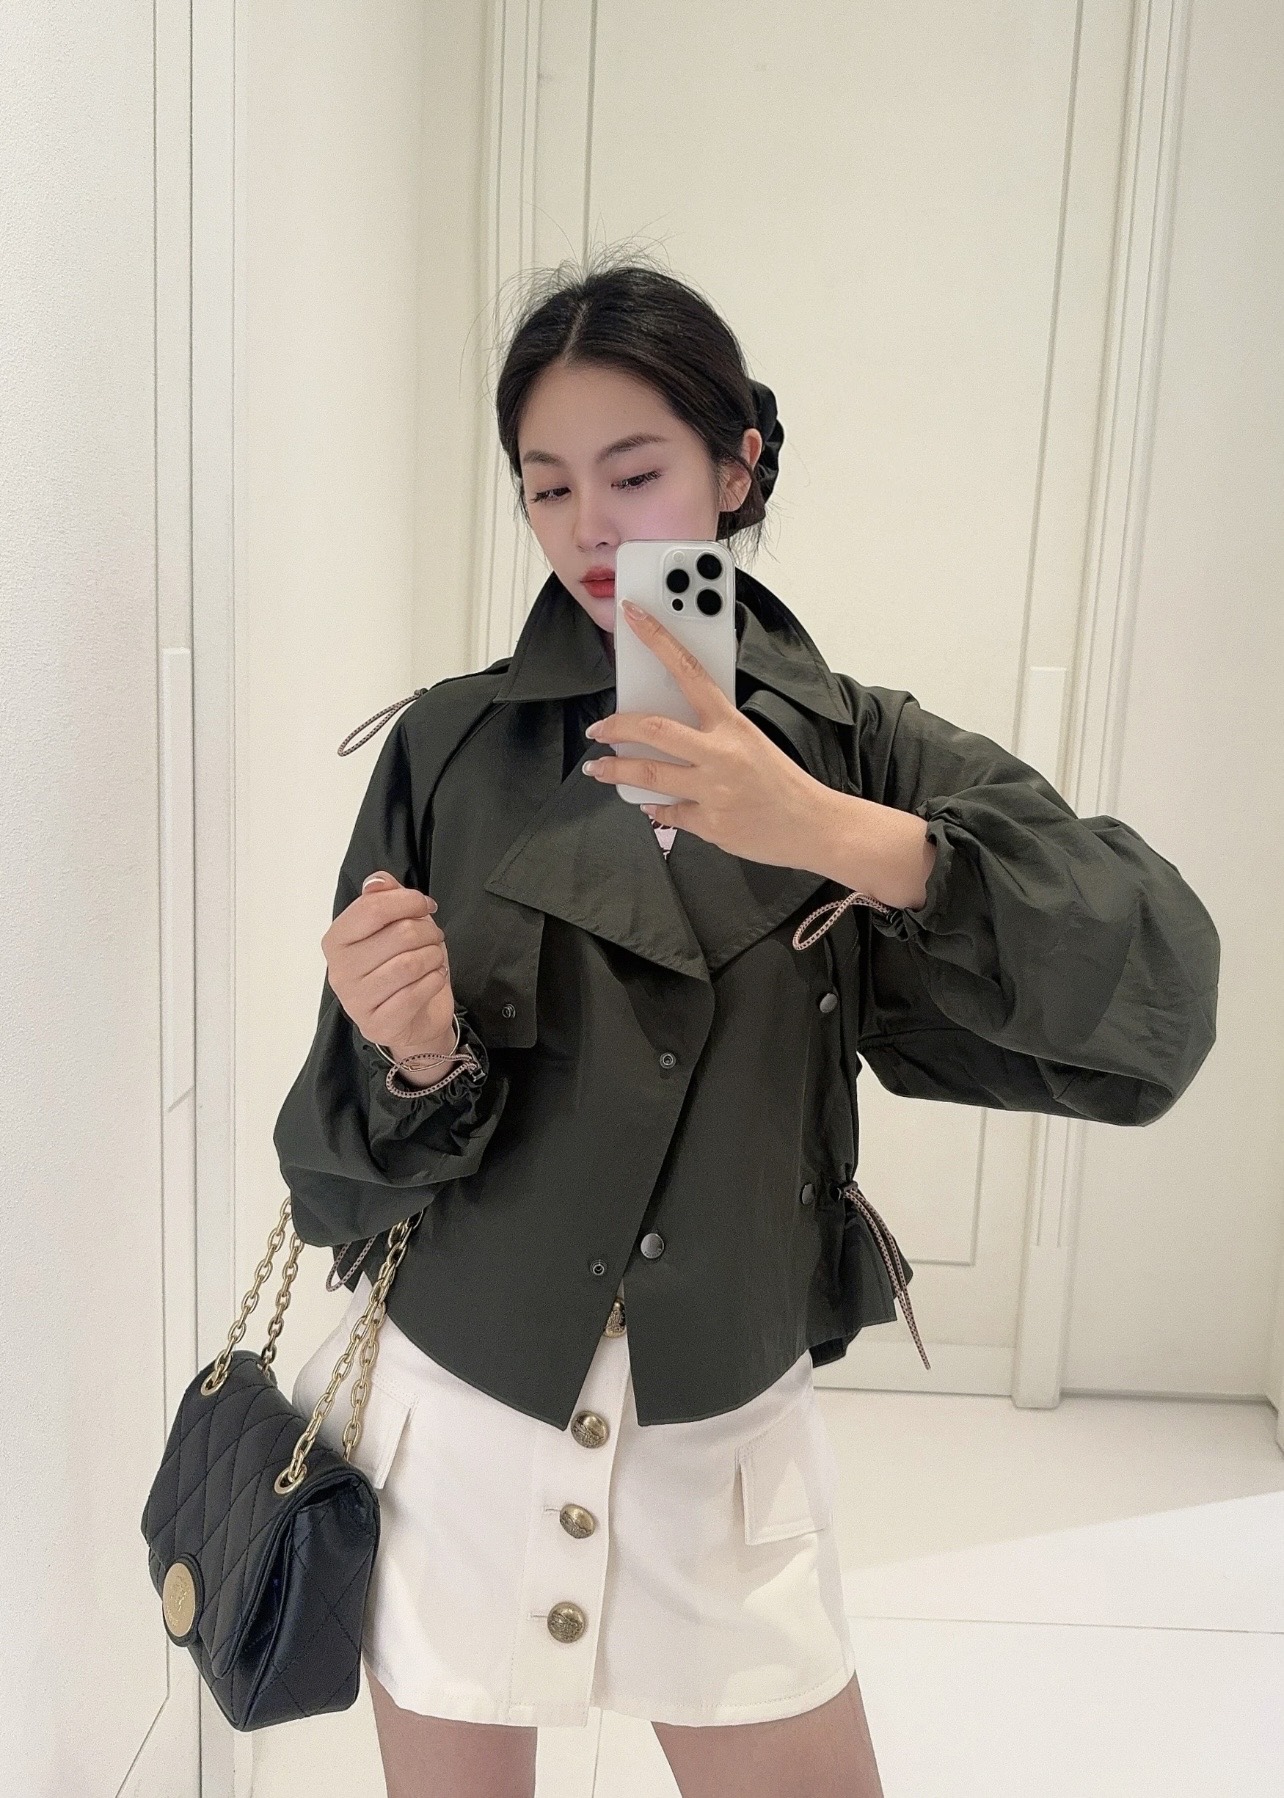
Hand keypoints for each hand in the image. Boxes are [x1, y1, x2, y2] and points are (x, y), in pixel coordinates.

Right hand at [322, 872, 456, 1061]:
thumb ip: (383, 899)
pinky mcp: (379, 1024)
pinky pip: (415, 993)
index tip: (425, 905)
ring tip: (434, 958)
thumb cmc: (402, 967)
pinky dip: (434, 981)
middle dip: (428, 931)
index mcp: (337, 940)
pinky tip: (433, 978)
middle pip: (399, 934)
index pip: (372, 908)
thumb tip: (377, 882)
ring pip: (409, 964)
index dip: (408, 901)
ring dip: (433, 956)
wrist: (413, 1019)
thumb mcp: (393, 926)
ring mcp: (356, 1001)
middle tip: (434, 937)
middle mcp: (340, 971)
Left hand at [580, 600, 827, 867]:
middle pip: (652, 730)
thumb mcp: (751, 740)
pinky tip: (650, 805)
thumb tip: (669, 729)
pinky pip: (667, 812)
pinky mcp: (709, 824)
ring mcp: (713, 790)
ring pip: (647, 775)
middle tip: (598, 728)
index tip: (632, 616)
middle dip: (615, 727)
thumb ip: (713, 731)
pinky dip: (655, 808)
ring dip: (614, 771)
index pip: (689, 671)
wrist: (813, 825)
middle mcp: (720, 754)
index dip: (657, 640)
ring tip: (598, 768)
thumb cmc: (783, 782)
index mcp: (732, 724)